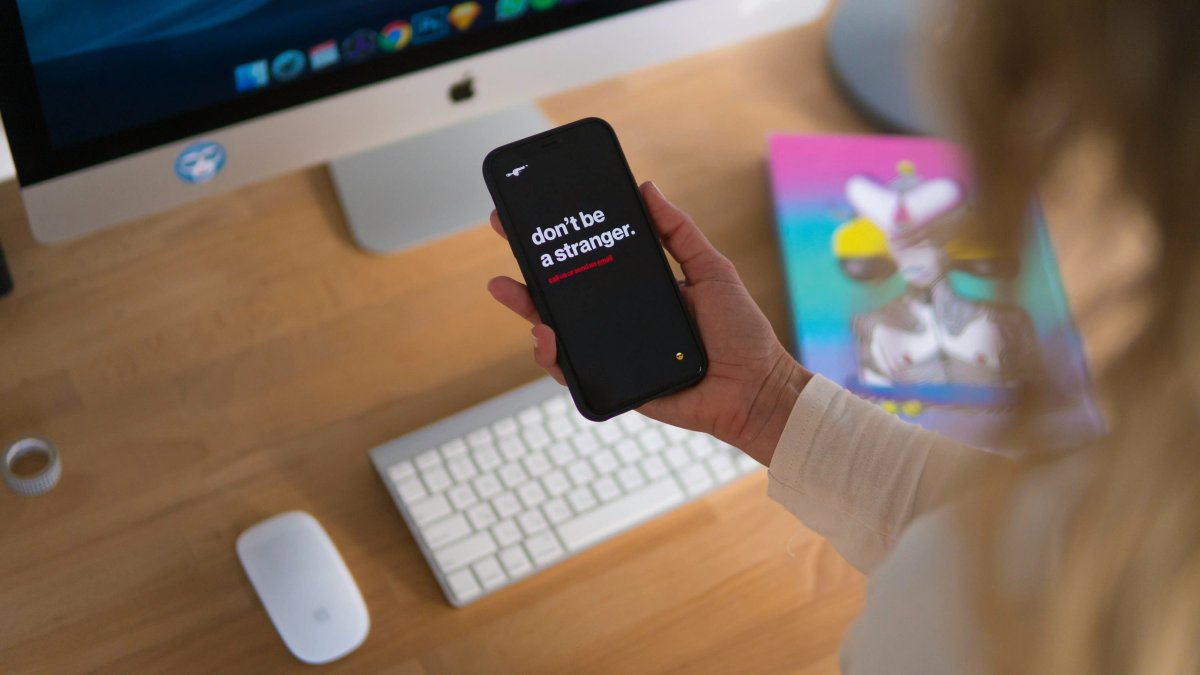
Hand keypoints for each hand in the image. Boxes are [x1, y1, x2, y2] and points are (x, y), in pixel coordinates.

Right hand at [486, 182, 810, 464]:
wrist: (755, 390)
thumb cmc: (741, 332)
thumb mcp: (712, 269)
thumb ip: (679, 232)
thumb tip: (646, 189)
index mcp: (640, 289)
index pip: (592, 261)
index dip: (562, 241)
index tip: (536, 214)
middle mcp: (620, 320)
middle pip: (563, 294)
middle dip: (528, 267)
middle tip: (505, 235)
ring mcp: (613, 352)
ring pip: (557, 331)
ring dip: (529, 311)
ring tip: (514, 292)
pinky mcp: (613, 384)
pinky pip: (573, 371)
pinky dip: (553, 357)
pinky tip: (547, 337)